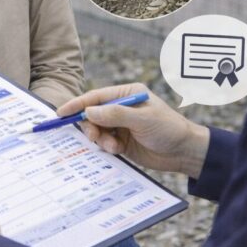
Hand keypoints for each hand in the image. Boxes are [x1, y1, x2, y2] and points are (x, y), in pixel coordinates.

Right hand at [56, 83, 209, 177]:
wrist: (184, 152)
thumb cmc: (168, 129)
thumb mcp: (141, 119)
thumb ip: (114, 114)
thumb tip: (89, 112)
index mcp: (126, 94)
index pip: (96, 97)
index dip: (77, 104)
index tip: (61, 113)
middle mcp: (121, 108)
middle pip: (92, 114)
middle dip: (90, 126)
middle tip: (94, 136)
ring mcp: (121, 125)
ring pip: (97, 130)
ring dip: (100, 139)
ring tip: (112, 146)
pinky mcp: (122, 141)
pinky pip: (104, 143)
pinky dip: (107, 147)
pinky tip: (118, 150)